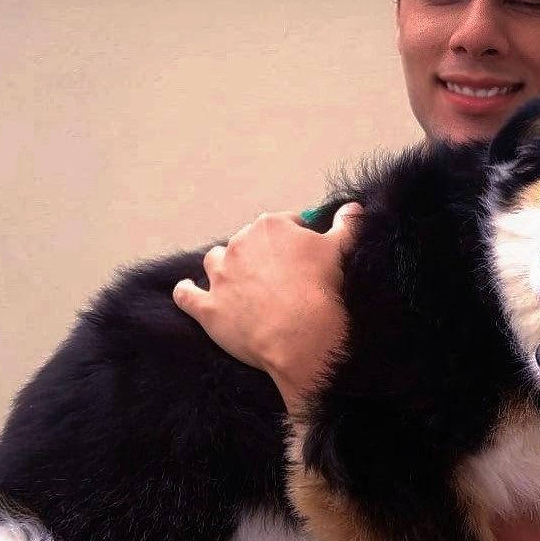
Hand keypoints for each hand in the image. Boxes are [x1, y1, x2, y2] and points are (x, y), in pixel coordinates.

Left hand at [172, 204, 361, 414]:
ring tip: (237, 282)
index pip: (283, 224)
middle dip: (260, 255)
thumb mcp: (342, 249)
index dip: (295, 239)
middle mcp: (240, 244)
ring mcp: (221, 276)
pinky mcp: (208, 307)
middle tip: (279, 278)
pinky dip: (185, 292)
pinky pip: (186, 295)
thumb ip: (347, 224)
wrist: (302, 333)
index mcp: (271, 226)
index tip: (304, 257)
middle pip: (247, 242)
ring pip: (215, 261)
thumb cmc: (323, 287)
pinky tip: (186, 291)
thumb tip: (354, 207)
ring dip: (223, 268)